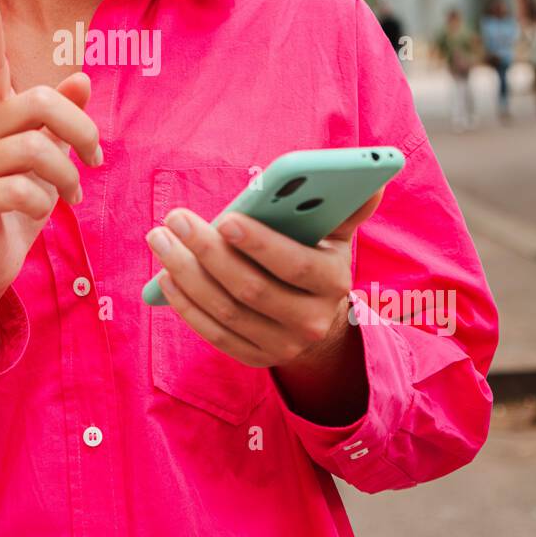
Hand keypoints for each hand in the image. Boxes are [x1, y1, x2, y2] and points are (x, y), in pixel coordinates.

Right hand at [0, 0, 101, 346]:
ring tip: (73, 193)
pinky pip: (18, 189)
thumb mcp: (46, 157)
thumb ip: (60, 120)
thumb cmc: (16, 202)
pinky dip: (43, 199)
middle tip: (95, 157)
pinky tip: (46, 208)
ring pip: (35, 149)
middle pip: (37, 103)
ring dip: (67, 173)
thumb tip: (80, 78)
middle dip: (80, 128)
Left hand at [144, 189, 384, 369]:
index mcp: (333, 283)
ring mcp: (281, 345)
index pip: (294, 265)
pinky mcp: (255, 358)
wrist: (320, 324)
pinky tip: (166, 275)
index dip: (260, 243)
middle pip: (250, 288)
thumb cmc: (317, 261)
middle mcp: (309, 321)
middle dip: (208, 251)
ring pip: (225, 310)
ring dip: (186, 273)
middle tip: (176, 219)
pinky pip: (214, 333)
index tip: (227, 217)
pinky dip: (187, 305)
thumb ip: (347, 207)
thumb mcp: (336, 236)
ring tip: (161, 238)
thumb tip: (373, 178)